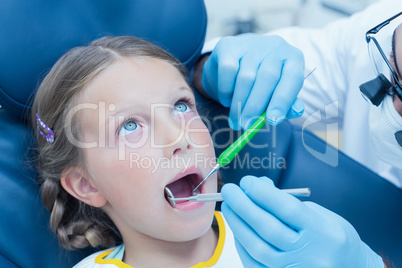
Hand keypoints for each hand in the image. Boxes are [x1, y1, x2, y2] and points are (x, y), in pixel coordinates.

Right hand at [202, 34, 304, 128]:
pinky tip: (226, 99)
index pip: (293, 79)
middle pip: (267, 78)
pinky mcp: (229, 45)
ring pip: (246, 77)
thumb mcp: (277, 93)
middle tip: (246, 124)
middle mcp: (276, 46)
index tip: (272, 120)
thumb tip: (297, 111)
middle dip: (255, 106)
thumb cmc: (261, 83)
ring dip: (238, 103)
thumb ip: (287, 104)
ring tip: (235, 119)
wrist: (235, 62)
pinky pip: (228, 70)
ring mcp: (252, 43)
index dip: (283, 101)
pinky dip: (226, 90)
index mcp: (293, 59)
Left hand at [221, 176, 383, 267]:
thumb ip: (290, 203)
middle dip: (244, 206)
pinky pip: (255, 263)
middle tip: (229, 191)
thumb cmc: (335, 240)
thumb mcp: (322, 216)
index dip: (263, 194)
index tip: (247, 181)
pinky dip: (243, 245)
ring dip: (238, 225)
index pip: (287, 209)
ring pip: (258, 247)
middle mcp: (311, 255)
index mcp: (324, 233)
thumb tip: (260, 187)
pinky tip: (237, 229)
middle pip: (268, 228)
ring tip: (228, 207)